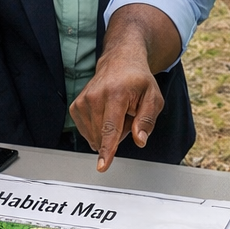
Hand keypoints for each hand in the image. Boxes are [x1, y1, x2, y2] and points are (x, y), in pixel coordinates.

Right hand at [70, 37, 162, 172]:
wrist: (120, 62)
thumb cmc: (138, 80)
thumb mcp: (153, 98)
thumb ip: (147, 120)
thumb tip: (140, 140)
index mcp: (116, 94)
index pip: (110, 128)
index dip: (108, 150)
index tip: (102, 166)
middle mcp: (95, 96)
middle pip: (104, 135)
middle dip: (120, 134)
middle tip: (128, 114)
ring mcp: (83, 101)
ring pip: (95, 136)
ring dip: (109, 132)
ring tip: (117, 112)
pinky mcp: (76, 106)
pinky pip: (87, 132)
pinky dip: (99, 129)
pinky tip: (106, 115)